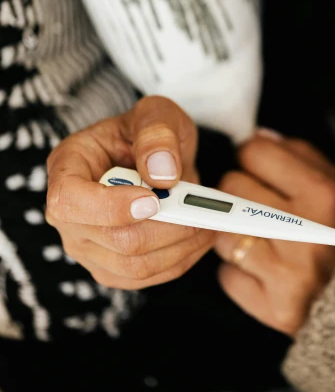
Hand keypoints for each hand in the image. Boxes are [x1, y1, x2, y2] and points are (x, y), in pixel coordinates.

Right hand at [46, 96, 214, 288]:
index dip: (111, 207)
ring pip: (134, 266)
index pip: (70, 200)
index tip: (153, 200)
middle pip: (113, 239)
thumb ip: (157, 134)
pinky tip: (200, 236)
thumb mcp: (156, 114)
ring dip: (180, 246)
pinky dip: (181, 260)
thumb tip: (163, 175)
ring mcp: (87, 245)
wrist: (155, 156)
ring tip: (210, 220)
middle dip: (167, 225)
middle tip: (203, 207)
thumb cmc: (147, 132)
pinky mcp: (111, 266)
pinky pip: (146, 277)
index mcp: (67, 166)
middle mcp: (68, 214)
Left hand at [214, 133, 334, 335]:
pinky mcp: (277, 309)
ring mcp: (291, 274)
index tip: (261, 170)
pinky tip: (266, 270)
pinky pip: (228, 276)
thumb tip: (257, 137)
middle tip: (262, 206)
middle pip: (231, 188)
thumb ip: (300, 155)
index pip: (252, 152)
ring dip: (237, 233)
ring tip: (264, 239)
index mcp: (326, 195)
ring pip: (223, 231)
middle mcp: (307, 233)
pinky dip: (241, 273)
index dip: (254, 159)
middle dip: (241, 194)